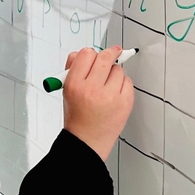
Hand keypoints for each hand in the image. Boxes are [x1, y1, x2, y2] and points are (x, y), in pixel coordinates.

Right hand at [61, 46, 133, 162]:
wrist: (87, 142)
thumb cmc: (77, 116)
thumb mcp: (67, 91)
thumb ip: (73, 69)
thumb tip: (83, 53)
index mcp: (75, 85)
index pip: (86, 54)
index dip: (91, 54)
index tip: (97, 54)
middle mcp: (92, 89)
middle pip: (105, 58)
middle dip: (110, 54)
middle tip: (113, 53)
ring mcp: (110, 96)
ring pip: (118, 69)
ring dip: (114, 73)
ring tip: (107, 86)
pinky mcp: (125, 103)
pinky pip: (128, 81)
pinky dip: (122, 84)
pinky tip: (114, 94)